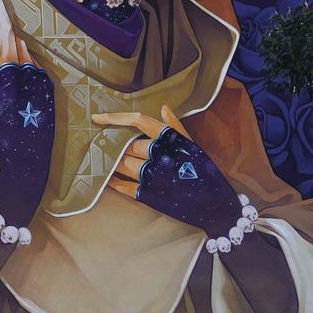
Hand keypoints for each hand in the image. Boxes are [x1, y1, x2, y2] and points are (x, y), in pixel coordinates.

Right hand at [0, 0, 41, 116]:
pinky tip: (12, 87)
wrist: (22, 152)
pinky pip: (33, 67)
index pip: (5, 26)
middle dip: (1, 38)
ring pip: (25, 53)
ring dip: (11, 54)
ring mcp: (40, 76)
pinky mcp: (47, 87)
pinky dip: (21, 68)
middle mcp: (29, 66)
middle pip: (14, 40)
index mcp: (10, 65)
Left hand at [93, 103, 241, 234]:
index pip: (138, 121)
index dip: (115, 118)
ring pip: (123, 164)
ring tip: (106, 161)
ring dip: (113, 163)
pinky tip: (108, 179)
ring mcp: (153, 175)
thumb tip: (163, 108)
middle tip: (104, 145)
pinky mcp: (149, 194)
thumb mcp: (192, 145)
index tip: (98, 118)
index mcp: (170, 139)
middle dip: (116, 146)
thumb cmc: (204, 171)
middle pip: (128, 145)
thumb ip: (175, 127)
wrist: (214, 204)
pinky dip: (114, 182)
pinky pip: (124, 186)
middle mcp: (160, 155)